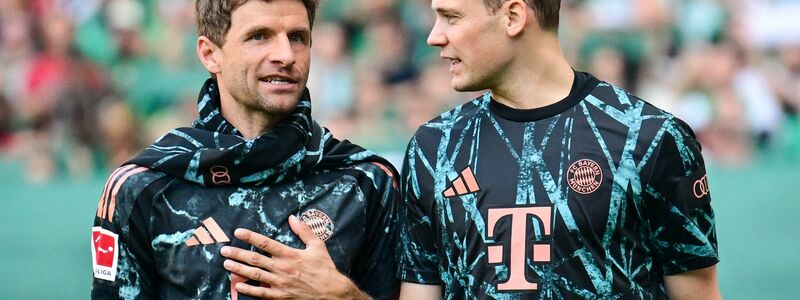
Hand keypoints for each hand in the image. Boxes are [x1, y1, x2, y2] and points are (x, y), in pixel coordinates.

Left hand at [220, 215, 369, 298]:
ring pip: (254, 275)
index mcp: (290, 254)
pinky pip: (261, 293)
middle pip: (254, 259)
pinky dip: (248, 290)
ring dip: (238, 269)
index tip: (238, 232)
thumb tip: (293, 217)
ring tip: (226, 264)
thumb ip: (304, 231)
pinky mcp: (280, 296)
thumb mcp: (317, 246)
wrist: (332, 292)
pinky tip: (237, 285)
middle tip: (224, 249)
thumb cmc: (325, 268)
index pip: (265, 243)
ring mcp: (280, 283)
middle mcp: (282, 268)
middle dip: (237, 253)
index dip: (250, 237)